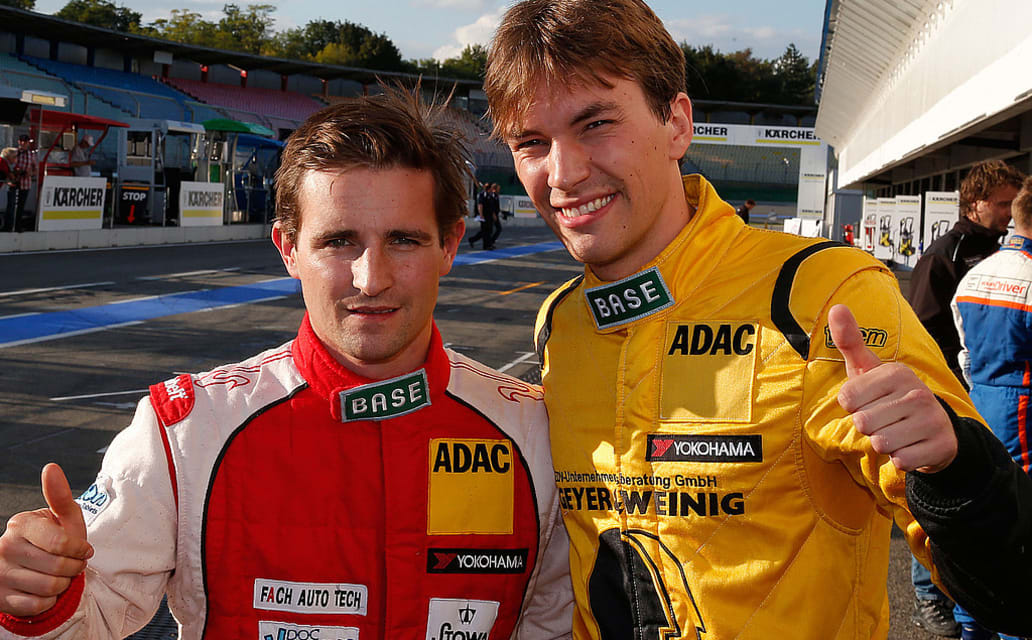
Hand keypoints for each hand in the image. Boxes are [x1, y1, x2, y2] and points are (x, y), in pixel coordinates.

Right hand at [0, 463, 92, 616]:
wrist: (35, 570)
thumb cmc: (56, 540)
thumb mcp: (63, 519)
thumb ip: (60, 496)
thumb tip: (51, 467)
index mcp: (21, 524)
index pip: (61, 543)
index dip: (80, 550)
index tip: (84, 550)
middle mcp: (5, 547)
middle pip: (58, 568)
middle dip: (74, 569)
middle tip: (73, 565)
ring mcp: (0, 574)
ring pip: (49, 587)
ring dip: (63, 584)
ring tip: (60, 576)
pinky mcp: (0, 598)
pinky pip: (38, 606)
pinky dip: (50, 601)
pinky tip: (46, 590)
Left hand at [829, 304, 957, 472]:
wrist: (935, 429)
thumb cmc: (889, 397)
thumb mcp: (868, 370)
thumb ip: (850, 341)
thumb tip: (836, 306)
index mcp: (895, 372)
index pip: (846, 399)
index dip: (852, 407)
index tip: (870, 402)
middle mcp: (917, 392)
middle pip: (862, 423)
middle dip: (868, 427)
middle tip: (885, 420)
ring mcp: (932, 419)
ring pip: (880, 443)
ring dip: (883, 444)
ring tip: (897, 432)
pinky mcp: (941, 445)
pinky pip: (900, 461)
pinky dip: (901, 459)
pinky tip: (911, 447)